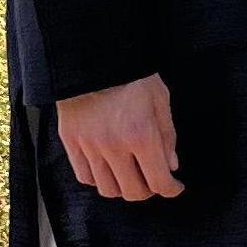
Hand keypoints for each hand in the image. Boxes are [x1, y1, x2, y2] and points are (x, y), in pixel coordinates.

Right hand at [57, 74, 182, 199]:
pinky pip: (84, 176)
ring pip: (107, 189)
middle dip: (149, 190)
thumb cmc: (130, 73)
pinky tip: (108, 168)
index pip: (159, 181)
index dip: (171, 189)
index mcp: (141, 135)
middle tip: (153, 180)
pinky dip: (99, 179)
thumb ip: (167, 135)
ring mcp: (89, 146)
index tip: (175, 186)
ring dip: (123, 187)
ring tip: (130, 175)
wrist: (91, 54)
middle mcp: (114, 146)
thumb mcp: (160, 99)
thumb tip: (170, 165)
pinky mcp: (71, 141)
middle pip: (133, 192)